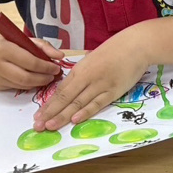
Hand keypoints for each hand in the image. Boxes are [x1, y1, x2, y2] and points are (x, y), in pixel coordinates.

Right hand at [0, 26, 61, 90]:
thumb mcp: (18, 37)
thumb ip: (40, 46)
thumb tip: (60, 56)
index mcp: (2, 48)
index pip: (29, 61)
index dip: (45, 67)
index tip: (56, 67)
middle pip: (25, 78)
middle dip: (43, 79)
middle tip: (53, 76)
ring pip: (21, 85)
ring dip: (36, 83)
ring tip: (45, 78)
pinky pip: (14, 87)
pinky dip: (26, 84)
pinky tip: (32, 80)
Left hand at [34, 29, 148, 130]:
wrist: (135, 46)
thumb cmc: (114, 51)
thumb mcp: (92, 60)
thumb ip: (82, 74)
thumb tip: (71, 87)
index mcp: (80, 70)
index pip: (60, 91)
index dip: (48, 105)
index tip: (37, 116)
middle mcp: (87, 78)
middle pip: (65, 98)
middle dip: (50, 113)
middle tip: (38, 126)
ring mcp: (100, 85)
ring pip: (78, 103)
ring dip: (63, 116)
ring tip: (50, 126)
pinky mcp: (114, 91)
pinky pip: (97, 103)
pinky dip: (86, 112)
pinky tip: (75, 120)